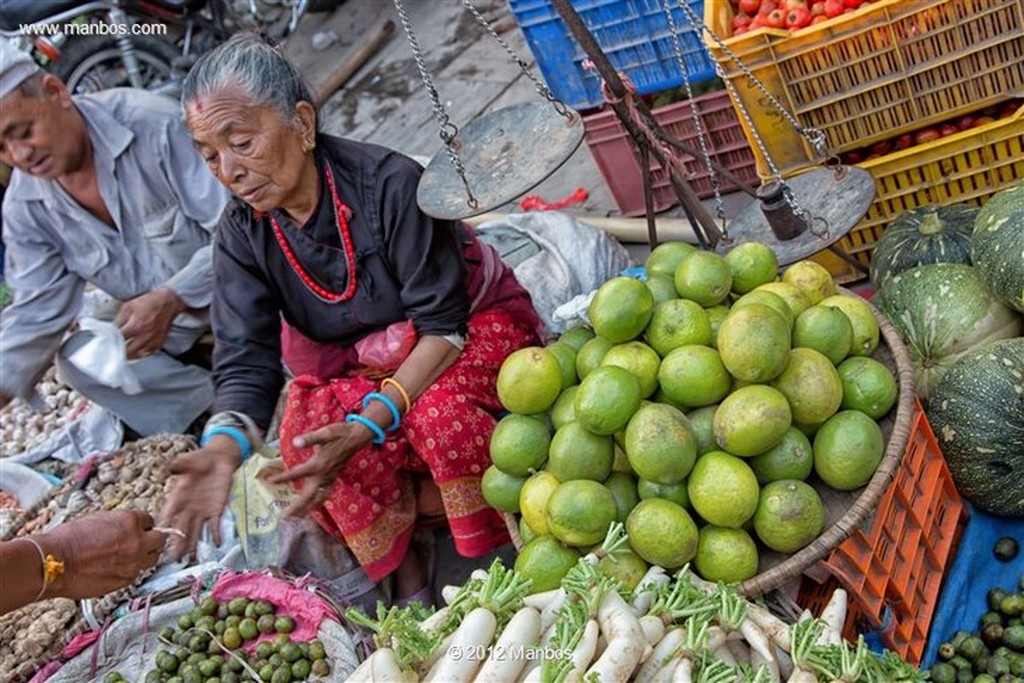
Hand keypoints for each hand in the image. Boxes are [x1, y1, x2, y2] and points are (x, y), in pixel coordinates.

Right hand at [42, 510, 166, 599]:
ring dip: (146, 556)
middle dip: (152, 539)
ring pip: (153, 558)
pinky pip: (137, 573)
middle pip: (160, 539)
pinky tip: (119, 568)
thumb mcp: (97, 518)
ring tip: (133, 556)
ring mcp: (134, 562)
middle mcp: (137, 541)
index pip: (149, 520)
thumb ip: (119, 522)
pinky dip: (132, 570)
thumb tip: (126, 526)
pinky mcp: (126, 580)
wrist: (54, 563)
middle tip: (144, 541)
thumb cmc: (68, 540)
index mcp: (130, 521)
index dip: (142, 524)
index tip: (140, 528)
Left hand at [115, 288, 185, 358]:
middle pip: (127, 351)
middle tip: (114, 347)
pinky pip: (148, 353)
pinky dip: (140, 353)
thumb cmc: (150, 302)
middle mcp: (145, 335)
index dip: (111, 341)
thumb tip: (111, 329)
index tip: (107, 341)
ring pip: (137, 355)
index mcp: (136, 326)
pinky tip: (136, 350)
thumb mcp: (129, 306)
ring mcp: (153, 340)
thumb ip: (119, 320)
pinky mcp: (159, 342)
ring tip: (124, 350)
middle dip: (119, 350)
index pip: (118, 339)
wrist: (168, 302)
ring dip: (129, 354)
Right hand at [159, 444, 239, 557]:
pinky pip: (214, 525)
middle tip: (174, 559)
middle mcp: (188, 508)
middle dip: (177, 543)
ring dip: (193, 544)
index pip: (169, 514)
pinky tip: (215, 545)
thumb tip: (169, 467)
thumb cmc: (200, 459)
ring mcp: (201, 511)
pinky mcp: (216, 510)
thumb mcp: (189, 460)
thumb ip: (180, 465)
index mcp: (178, 497)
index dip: (164, 526)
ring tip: (190, 559)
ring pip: (195, 531)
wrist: (218, 459)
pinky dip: (215, 534)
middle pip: (181, 528)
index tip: (159, 539)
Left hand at [269, 421, 373, 517]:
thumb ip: (309, 439)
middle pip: (308, 495)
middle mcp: (323, 475)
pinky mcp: (334, 477)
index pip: (296, 474)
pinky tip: (314, 504)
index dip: (282, 478)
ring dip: (308, 508)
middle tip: (286, 516)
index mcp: (318, 465)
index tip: (270, 481)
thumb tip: (295, 442)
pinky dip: (318, 502)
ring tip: (299, 516)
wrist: (357, 437)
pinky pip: (325, 494)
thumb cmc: (340, 433)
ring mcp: (329, 478)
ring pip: (318, 498)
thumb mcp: (324, 433)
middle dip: (297, 507)